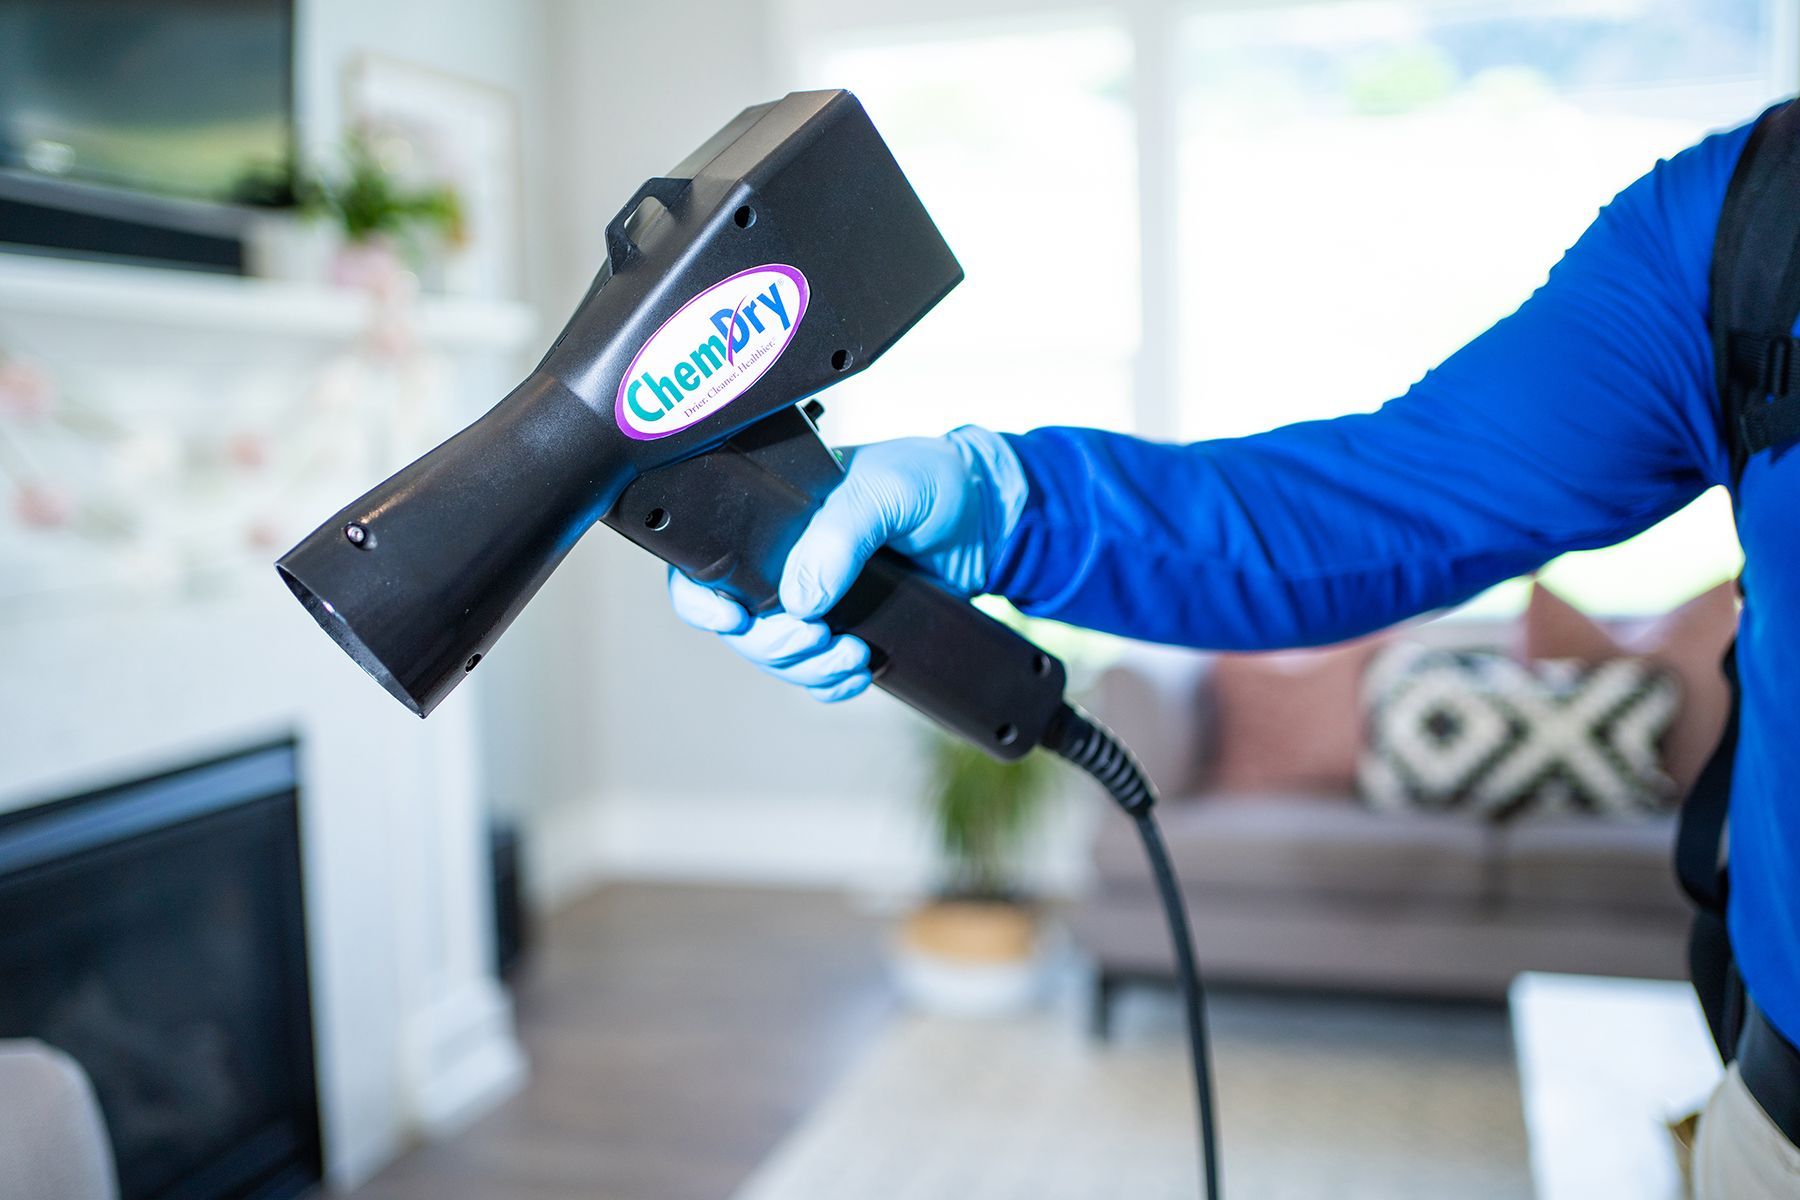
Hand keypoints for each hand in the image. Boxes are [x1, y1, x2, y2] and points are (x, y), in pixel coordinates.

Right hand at [667, 425, 1025, 700]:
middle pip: (738, 623)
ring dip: (805, 668)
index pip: (709, 561)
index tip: (734, 620)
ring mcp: (812, 597)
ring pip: (774, 655)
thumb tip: (799, 600)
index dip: (703, 599)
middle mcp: (783, 559)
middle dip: (771, 644)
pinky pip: (814, 674)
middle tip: (816, 638)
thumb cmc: (931, 480)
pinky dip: (829, 683)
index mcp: (774, 516)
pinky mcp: (844, 627)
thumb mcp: (885, 490)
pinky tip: (858, 670)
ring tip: (851, 655)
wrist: (989, 519)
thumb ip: (840, 535)